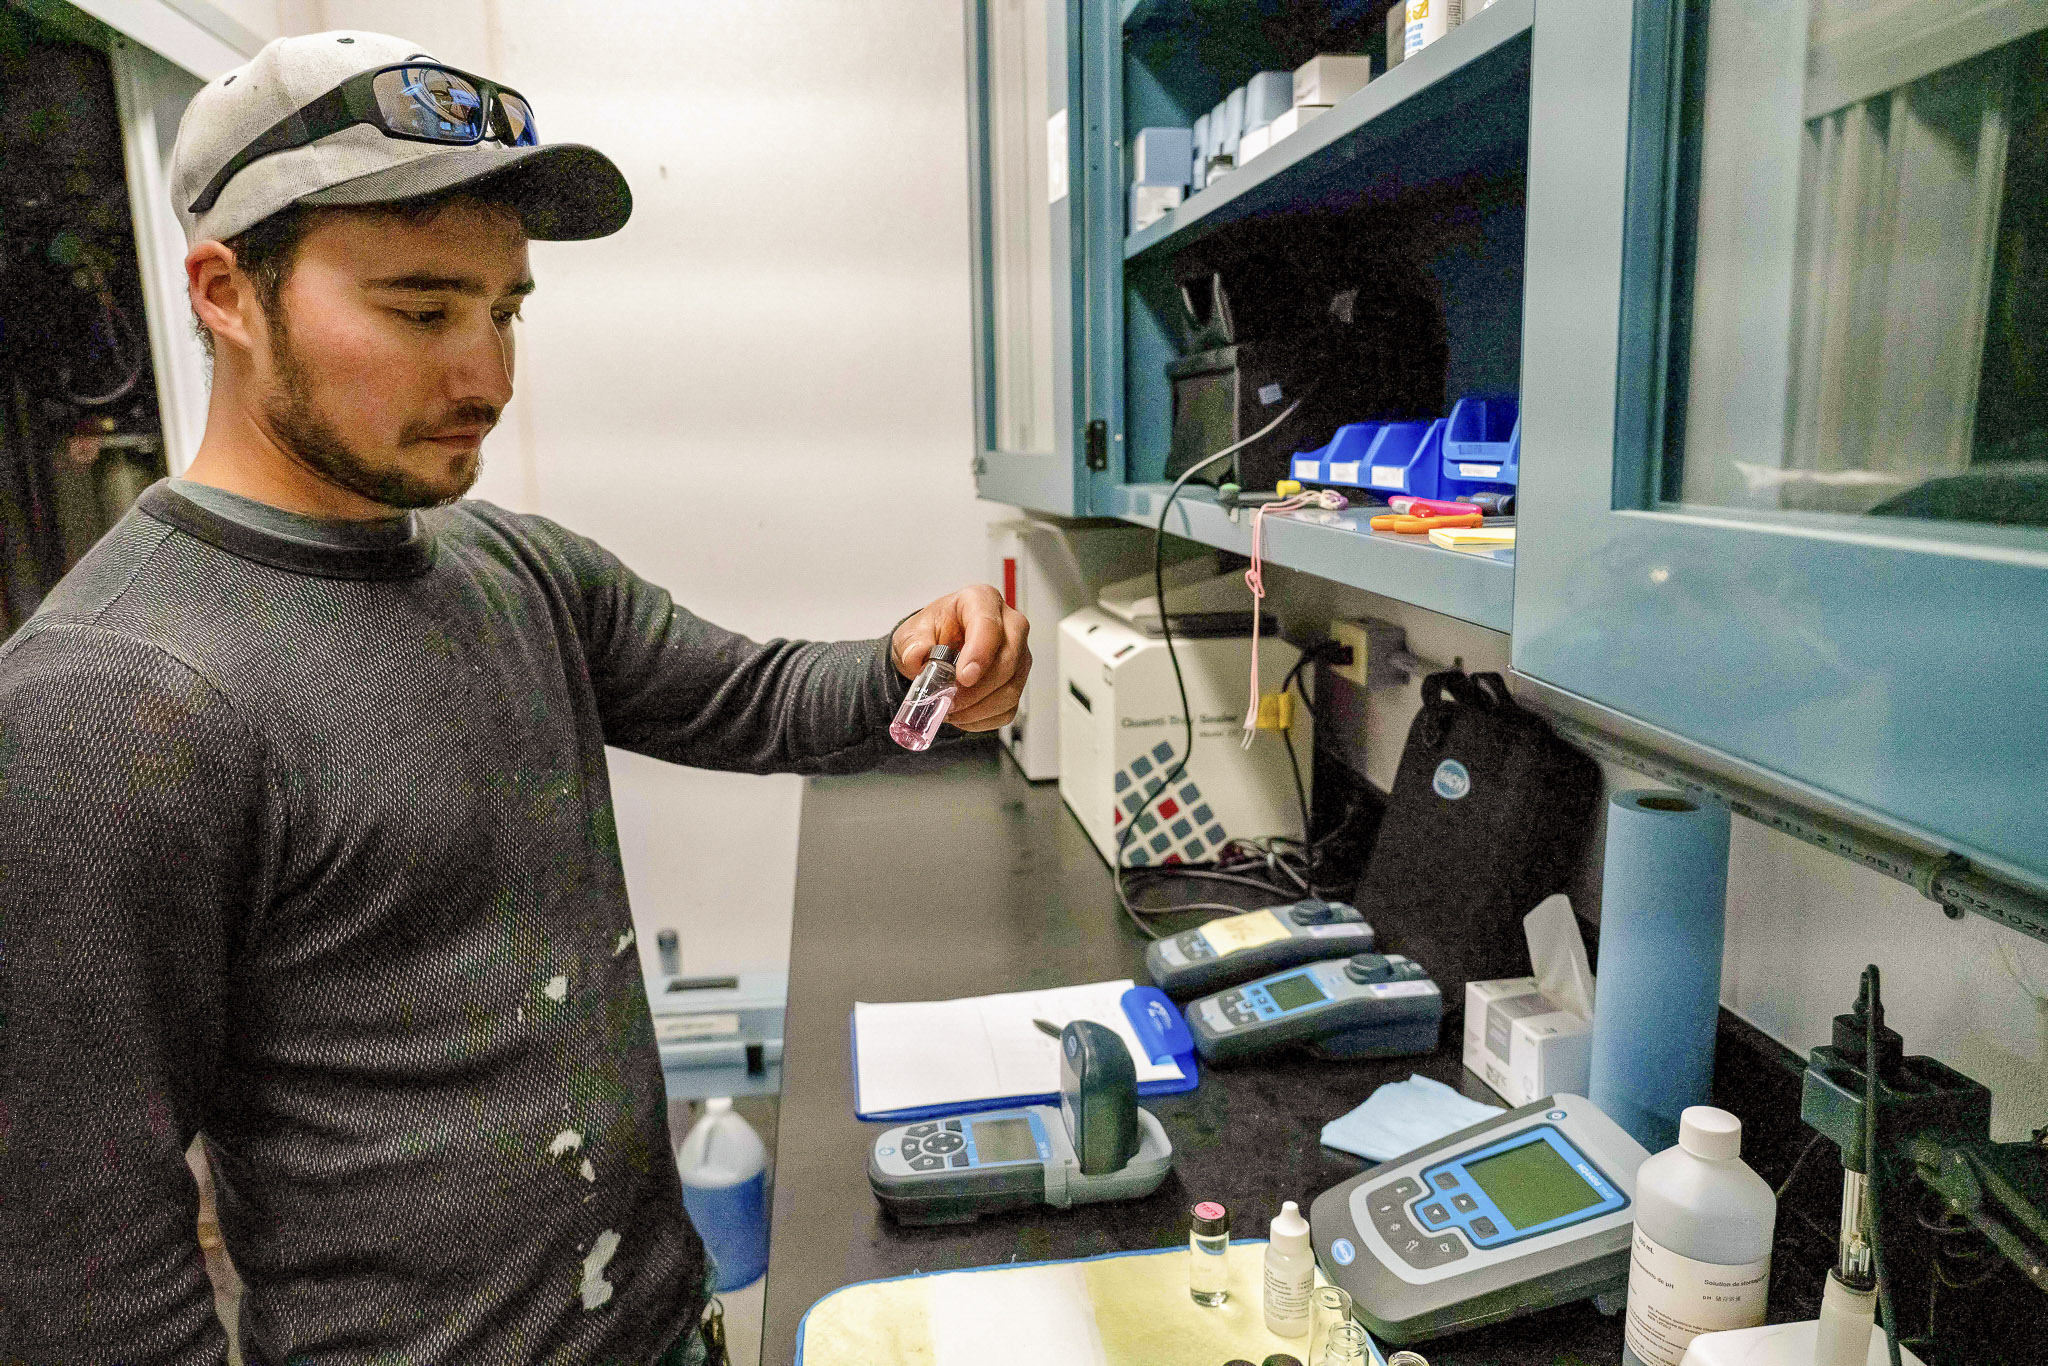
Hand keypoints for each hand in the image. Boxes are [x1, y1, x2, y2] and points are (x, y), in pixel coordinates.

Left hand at [891, 585, 1030, 732]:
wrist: (934, 651)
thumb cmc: (930, 635)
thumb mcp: (910, 634)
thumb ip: (911, 644)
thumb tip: (916, 656)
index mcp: (981, 601)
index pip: (989, 625)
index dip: (979, 653)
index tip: (964, 677)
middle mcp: (1008, 625)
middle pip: (1009, 659)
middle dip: (978, 688)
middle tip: (951, 701)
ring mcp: (1018, 654)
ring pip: (1011, 688)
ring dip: (979, 707)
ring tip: (952, 710)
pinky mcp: (1017, 681)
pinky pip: (1008, 708)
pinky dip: (983, 718)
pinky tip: (963, 714)